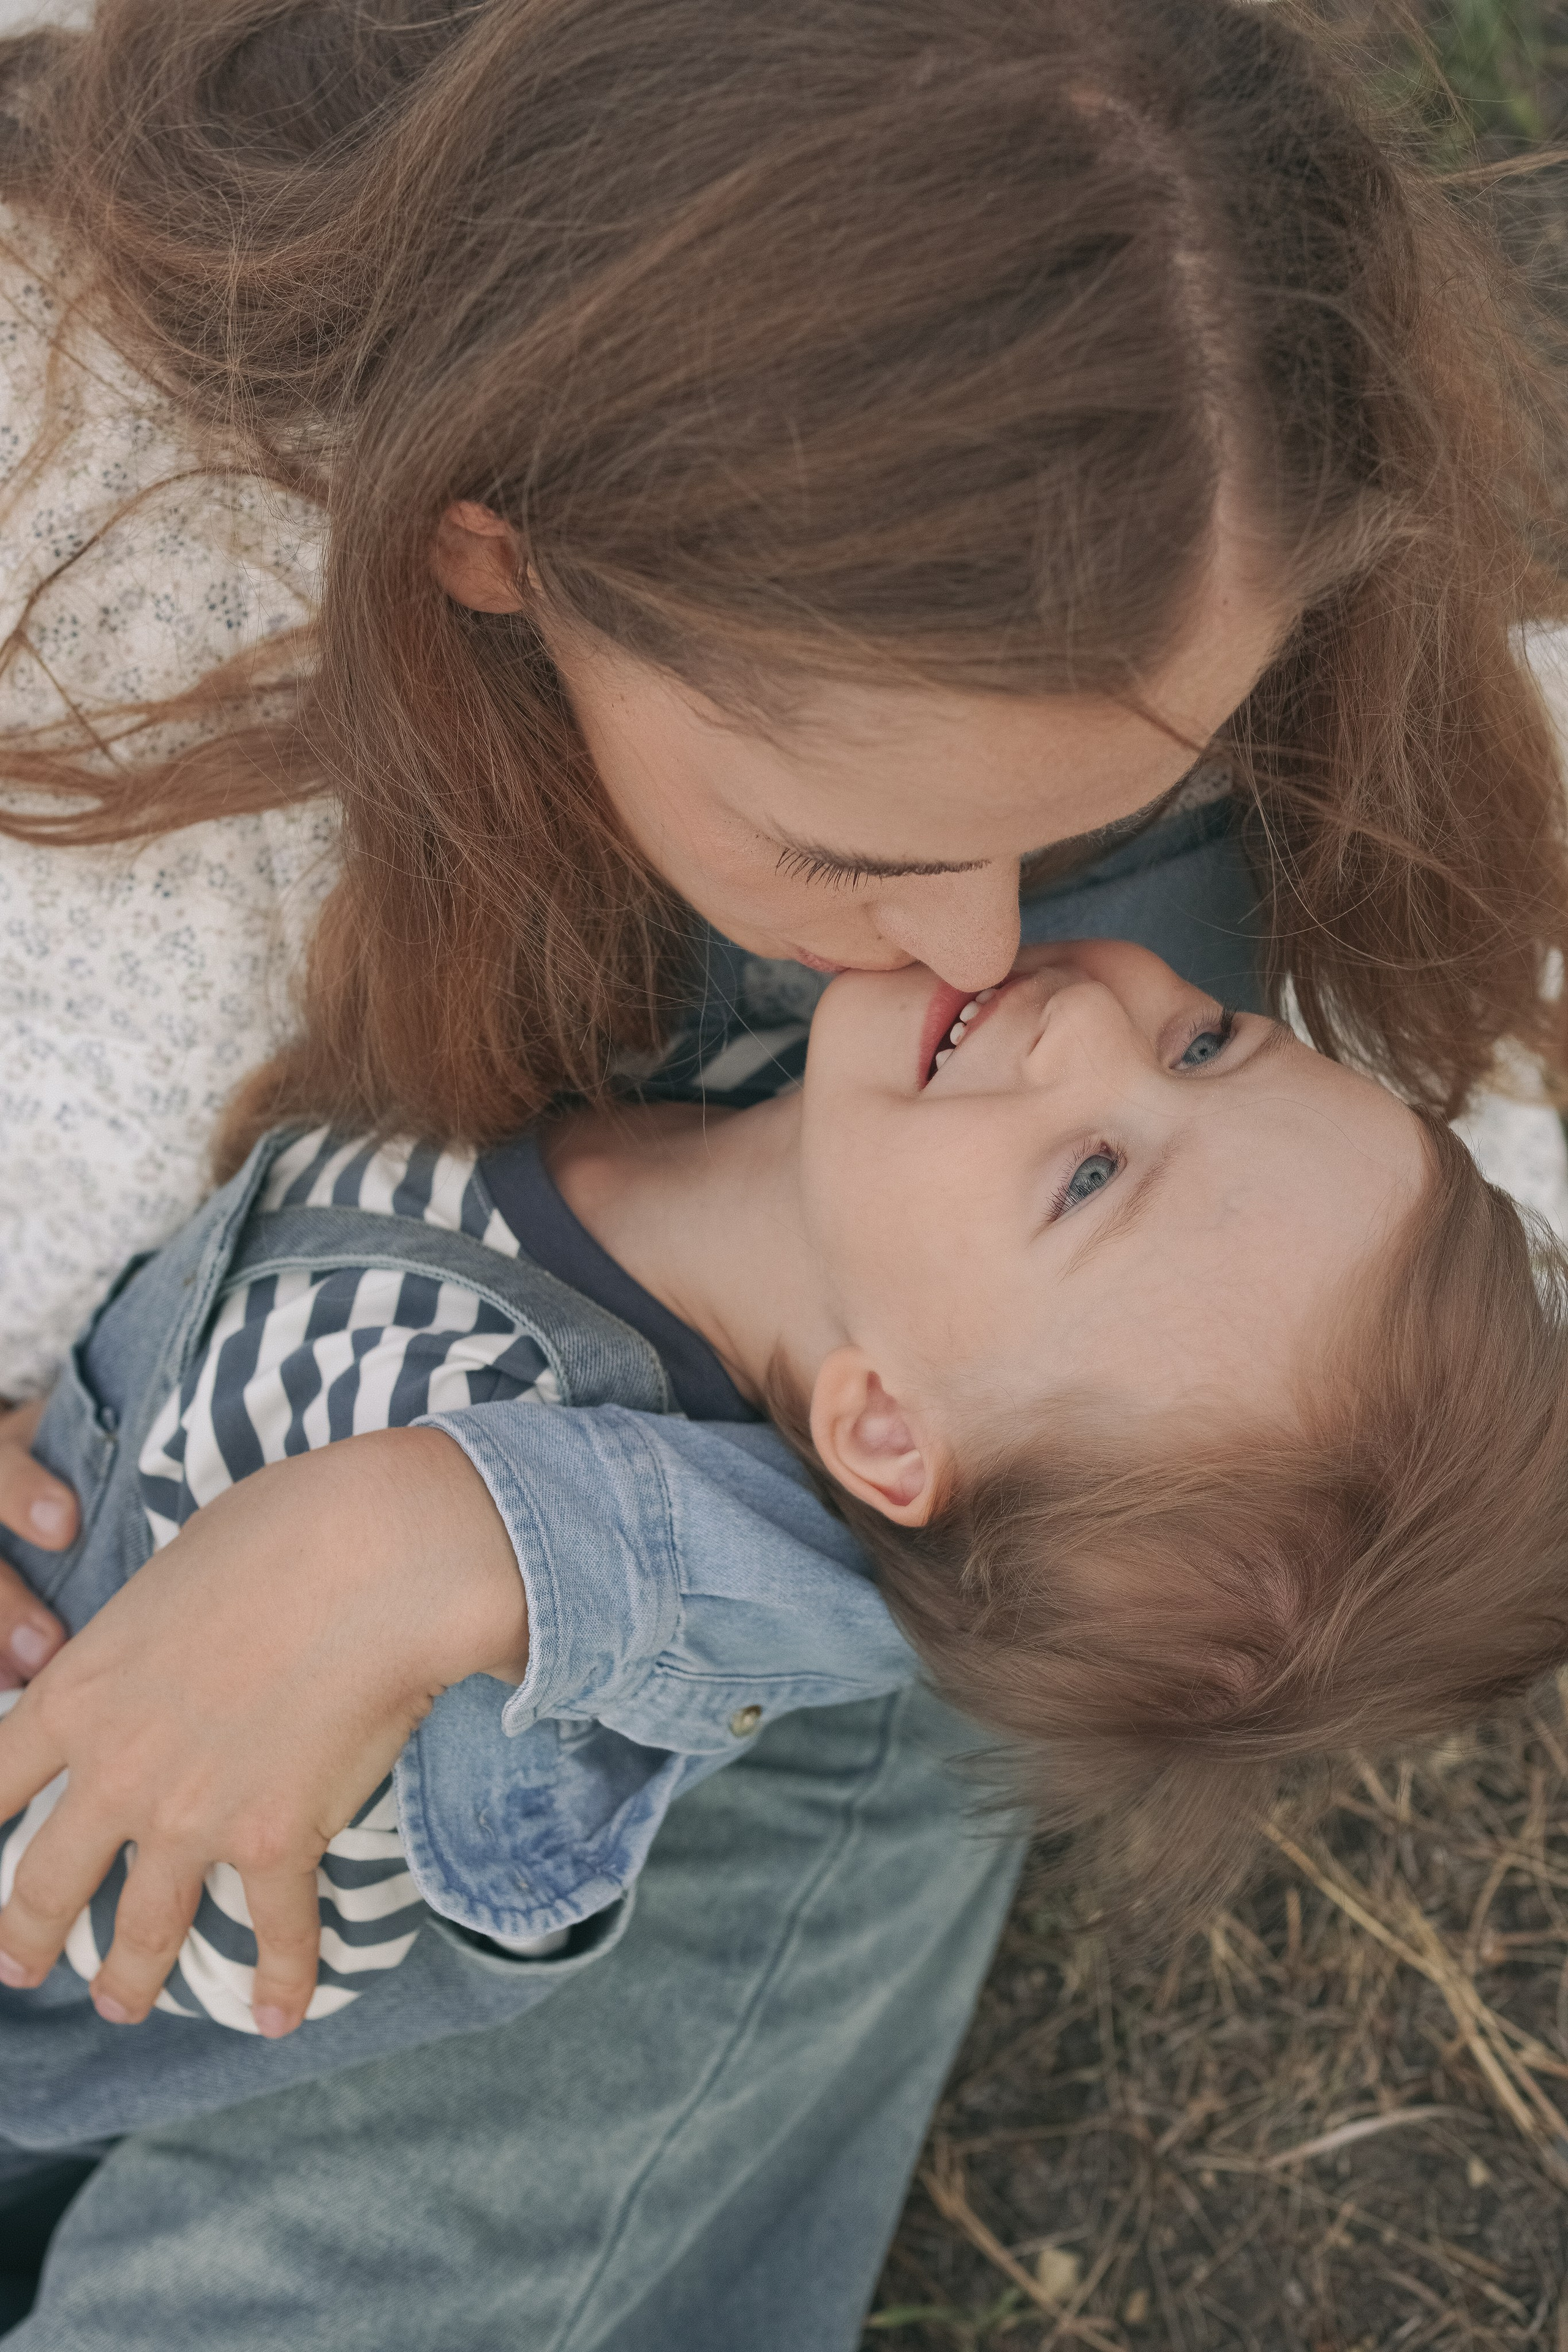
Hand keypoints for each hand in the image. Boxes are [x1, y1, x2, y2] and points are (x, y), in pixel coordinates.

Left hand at [0, 1426, 525, 2035]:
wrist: (376, 1559)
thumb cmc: (280, 1532)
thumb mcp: (171, 1573)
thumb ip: (146, 1636)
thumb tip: (165, 1646)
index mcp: (79, 1695)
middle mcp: (118, 1774)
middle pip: (45, 1880)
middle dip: (25, 1933)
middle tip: (20, 1962)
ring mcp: (194, 1820)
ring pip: (143, 1929)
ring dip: (128, 1977)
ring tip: (121, 2002)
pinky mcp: (277, 1843)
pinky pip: (274, 1933)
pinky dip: (278, 1982)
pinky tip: (277, 2015)